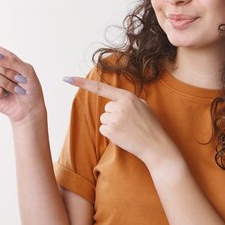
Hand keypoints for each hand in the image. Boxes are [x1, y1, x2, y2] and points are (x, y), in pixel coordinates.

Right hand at [0, 27, 45, 123]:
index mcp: (2, 56)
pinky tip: (7, 95)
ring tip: (14, 88)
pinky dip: (1, 92)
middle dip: (7, 71)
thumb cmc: (31, 87)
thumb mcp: (28, 71)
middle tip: (18, 79)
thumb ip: (13, 61)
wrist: (29, 108)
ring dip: (6, 83)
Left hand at [63, 75, 178, 166]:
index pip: (102, 88)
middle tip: (130, 123)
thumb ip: (127, 100)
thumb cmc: (150, 126)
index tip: (68, 78)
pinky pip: (103, 130)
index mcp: (127, 97)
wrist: (156, 146)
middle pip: (106, 108)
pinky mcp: (110, 131)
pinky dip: (111, 134)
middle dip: (115, 115)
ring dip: (113, 125)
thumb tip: (113, 100)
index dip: (82, 83)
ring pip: (104, 119)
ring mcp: (114, 119)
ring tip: (128, 130)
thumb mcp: (143, 106)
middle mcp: (119, 106)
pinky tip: (124, 136)